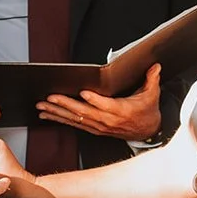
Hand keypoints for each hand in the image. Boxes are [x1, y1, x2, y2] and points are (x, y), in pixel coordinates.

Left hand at [39, 63, 162, 139]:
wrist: (147, 131)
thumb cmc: (147, 110)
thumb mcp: (152, 94)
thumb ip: (152, 79)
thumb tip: (155, 66)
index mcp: (122, 111)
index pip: (106, 105)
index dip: (95, 100)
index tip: (83, 92)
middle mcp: (108, 120)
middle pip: (84, 112)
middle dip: (65, 105)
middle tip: (50, 98)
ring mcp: (99, 126)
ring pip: (76, 119)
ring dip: (57, 113)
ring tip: (41, 106)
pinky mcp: (94, 129)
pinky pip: (75, 124)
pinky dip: (60, 119)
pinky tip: (47, 114)